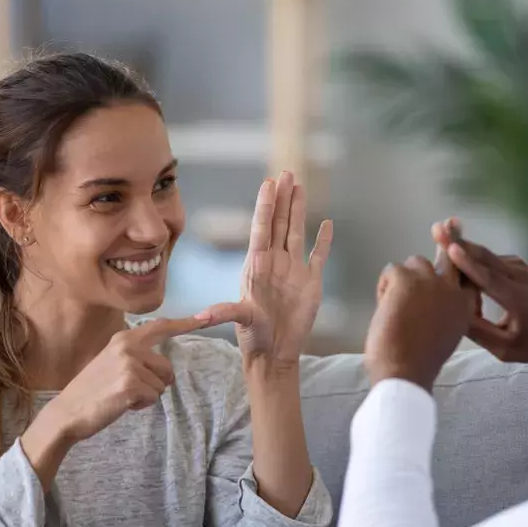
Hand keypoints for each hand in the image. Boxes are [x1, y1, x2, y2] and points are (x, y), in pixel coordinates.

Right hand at [45, 315, 216, 442]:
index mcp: (124, 338)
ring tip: (122, 395)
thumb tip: (164, 364)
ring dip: (147, 395)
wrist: (68, 412)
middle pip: (167, 367)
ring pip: (161, 385)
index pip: (160, 327)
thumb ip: (135, 355)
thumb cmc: (93, 390)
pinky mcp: (131, 383)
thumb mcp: (112, 362)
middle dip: (156, 383)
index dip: (184, 324)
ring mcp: (129, 364)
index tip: (206, 318)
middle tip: (128, 389)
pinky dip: (141, 405)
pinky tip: (122, 403)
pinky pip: (154, 397)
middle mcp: (128, 346)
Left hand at [201, 171, 332, 372]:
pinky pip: (318, 255)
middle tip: (286, 172)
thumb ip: (224, 313)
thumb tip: (201, 316)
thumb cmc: (254, 337)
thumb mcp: (239, 321)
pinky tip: (327, 224)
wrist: (275, 353)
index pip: (261, 228)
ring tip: (299, 185)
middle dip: (282, 197)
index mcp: (257, 265)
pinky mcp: (310, 282)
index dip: (265, 205)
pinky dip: (323, 240)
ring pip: (296, 231)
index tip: (268, 183)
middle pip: (279, 222)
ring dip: (298, 209)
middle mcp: (275, 262)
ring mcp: (293, 270)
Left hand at [364, 256, 476, 391]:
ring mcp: (430, 281)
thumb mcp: (445, 336)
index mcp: (464, 307)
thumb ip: (444, 314)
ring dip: (404, 277)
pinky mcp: (405, 278)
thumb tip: (428, 302)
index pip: (466, 275)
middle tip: (430, 251)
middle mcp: (452, 289)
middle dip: (439, 251)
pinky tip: (383, 306)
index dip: (455, 268)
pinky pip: (391, 269)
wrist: (404, 371)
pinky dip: (384, 285)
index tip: (446, 264)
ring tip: (395, 302)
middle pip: (448, 258)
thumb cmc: (419, 362)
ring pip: (416, 262)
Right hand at [434, 221, 527, 367]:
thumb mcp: (507, 349)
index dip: (469, 264)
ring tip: (439, 236)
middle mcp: (519, 277)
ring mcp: (519, 268)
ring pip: (486, 256)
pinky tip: (455, 256)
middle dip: (460, 243)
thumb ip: (480, 333)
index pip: (489, 279)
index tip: (451, 249)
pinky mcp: (516, 264)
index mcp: (518, 299)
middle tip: (436, 229)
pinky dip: (472, 257)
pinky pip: (490, 259)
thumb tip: (452, 316)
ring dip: (463, 248)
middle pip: (485, 257)